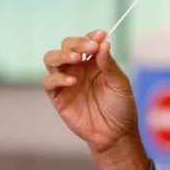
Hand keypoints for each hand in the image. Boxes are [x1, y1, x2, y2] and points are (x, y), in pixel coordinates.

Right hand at [43, 30, 138, 150]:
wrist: (115, 135)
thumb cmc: (120, 108)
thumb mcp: (120, 84)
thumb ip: (109, 64)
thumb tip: (103, 43)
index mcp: (93, 62)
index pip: (86, 41)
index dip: (91, 36)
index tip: (101, 35)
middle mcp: (77, 69)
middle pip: (65, 46)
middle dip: (76, 42)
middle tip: (89, 47)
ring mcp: (66, 81)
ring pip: (51, 59)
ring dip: (62, 55)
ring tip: (76, 58)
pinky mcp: (58, 96)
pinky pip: (49, 81)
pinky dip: (57, 78)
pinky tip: (73, 82)